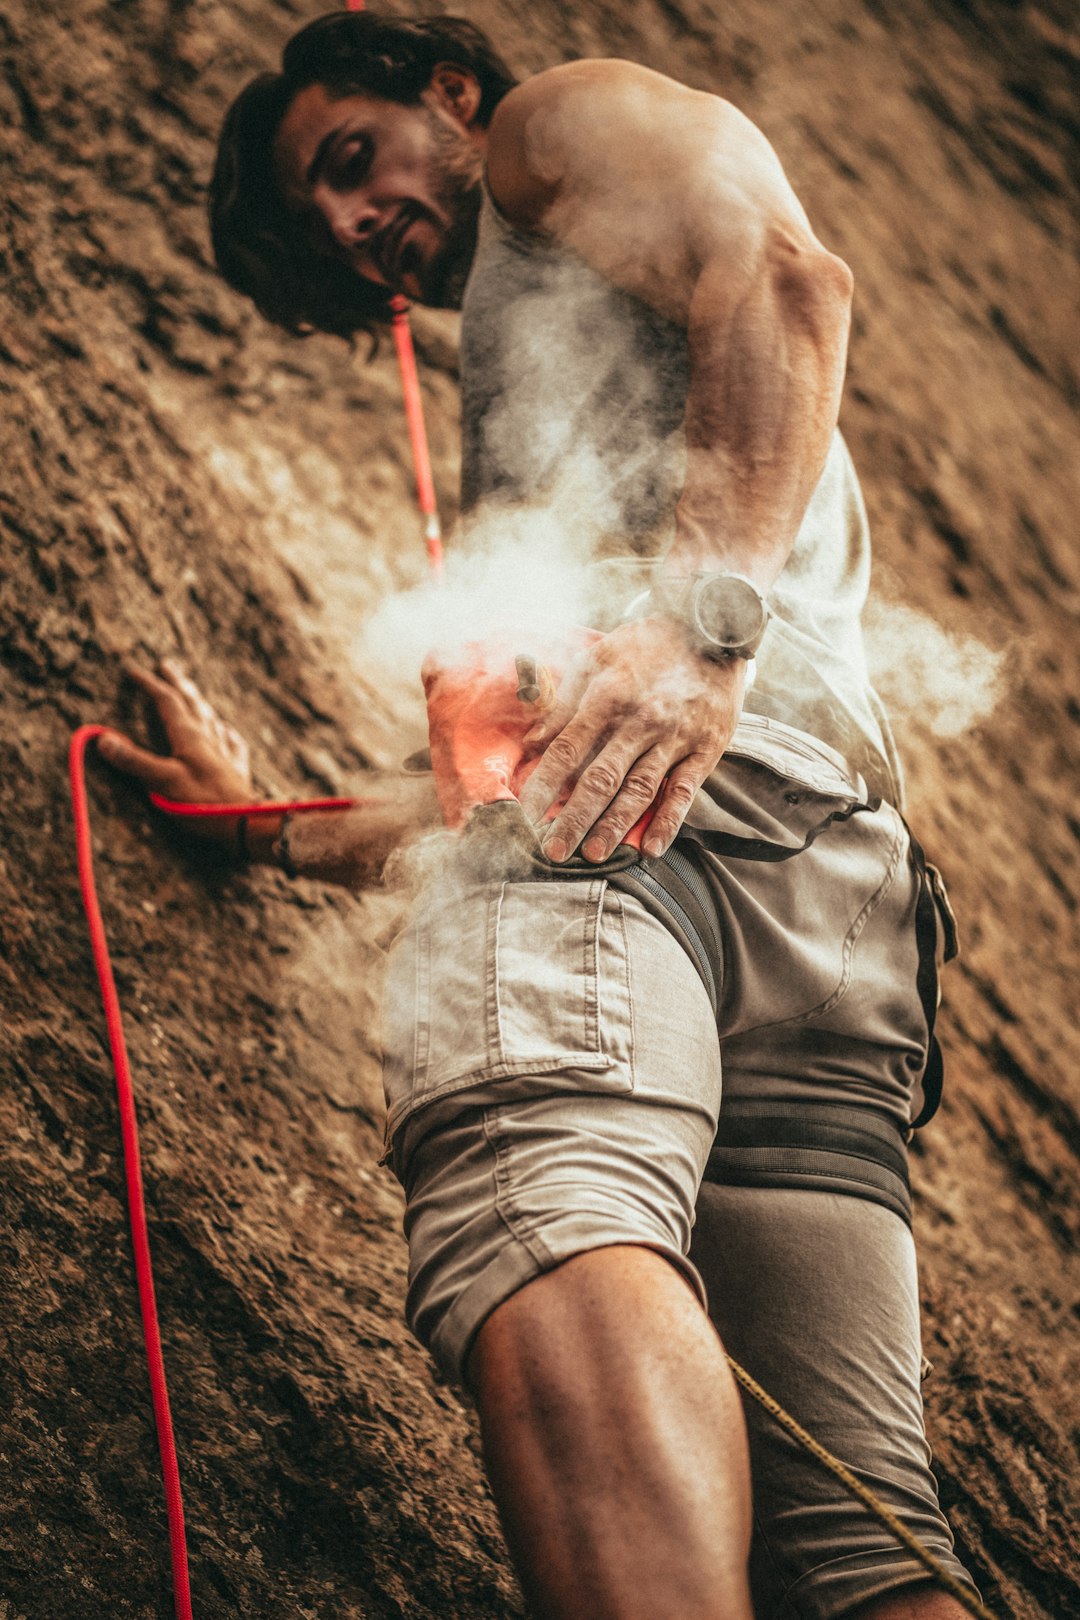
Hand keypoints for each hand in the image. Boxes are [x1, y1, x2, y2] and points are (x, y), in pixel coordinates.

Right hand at [97, 661, 255, 847]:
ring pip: (211, 718)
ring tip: (192, 693)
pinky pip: (232, 742)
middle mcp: (209, 738)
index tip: (133, 671)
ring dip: (198, 702)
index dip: (149, 685)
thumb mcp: (163, 782)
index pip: (167, 701)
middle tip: (167, 666)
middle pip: (192, 703)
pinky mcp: (237, 770)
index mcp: (189, 736)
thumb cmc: (204, 804)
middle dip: (177, 683)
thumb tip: (103, 738)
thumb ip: (134, 761)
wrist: (245, 823)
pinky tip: (227, 731)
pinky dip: (225, 731)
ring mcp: (225, 752)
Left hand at [518, 617, 747, 861]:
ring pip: (639, 789)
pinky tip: (651, 847)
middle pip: (600, 778)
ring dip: (614, 825)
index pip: (567, 750)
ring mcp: (675, 737)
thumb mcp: (598, 659)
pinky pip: (684, 790)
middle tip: (554, 851)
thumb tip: (532, 741)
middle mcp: (640, 721)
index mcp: (608, 698)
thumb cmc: (647, 646)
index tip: (524, 815)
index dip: (543, 785)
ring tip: (593, 854)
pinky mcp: (706, 748)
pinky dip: (668, 821)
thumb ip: (564, 703)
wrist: (714, 627)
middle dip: (574, 818)